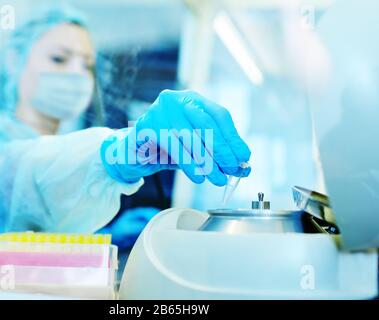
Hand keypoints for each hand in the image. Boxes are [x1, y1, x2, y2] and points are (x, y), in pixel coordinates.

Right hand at [100, 90, 250, 185]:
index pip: (219, 115)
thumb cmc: (168, 147)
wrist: (134, 150)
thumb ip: (217, 152)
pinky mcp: (147, 126)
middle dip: (222, 150)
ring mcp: (159, 111)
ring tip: (218, 179)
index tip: (244, 157)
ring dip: (207, 162)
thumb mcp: (195, 146)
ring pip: (190, 138)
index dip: (233, 138)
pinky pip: (173, 148)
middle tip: (233, 170)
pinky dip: (189, 164)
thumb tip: (244, 167)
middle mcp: (176, 100)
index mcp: (192, 99)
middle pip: (206, 125)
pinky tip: (198, 176)